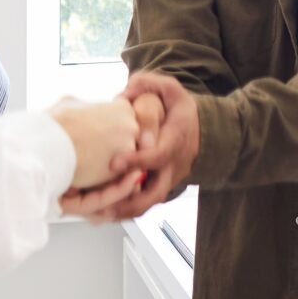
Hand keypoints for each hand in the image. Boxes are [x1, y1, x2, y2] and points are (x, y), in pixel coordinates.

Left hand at [61, 92, 166, 220]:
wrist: (198, 125)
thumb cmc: (177, 106)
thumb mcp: (167, 88)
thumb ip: (146, 85)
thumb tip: (124, 94)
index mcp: (176, 137)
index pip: (159, 154)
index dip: (137, 161)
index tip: (114, 163)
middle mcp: (175, 162)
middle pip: (157, 190)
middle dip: (131, 200)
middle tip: (105, 205)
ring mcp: (170, 177)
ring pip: (150, 201)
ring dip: (126, 210)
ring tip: (98, 213)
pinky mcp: (162, 184)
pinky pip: (146, 201)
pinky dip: (127, 208)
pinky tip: (103, 210)